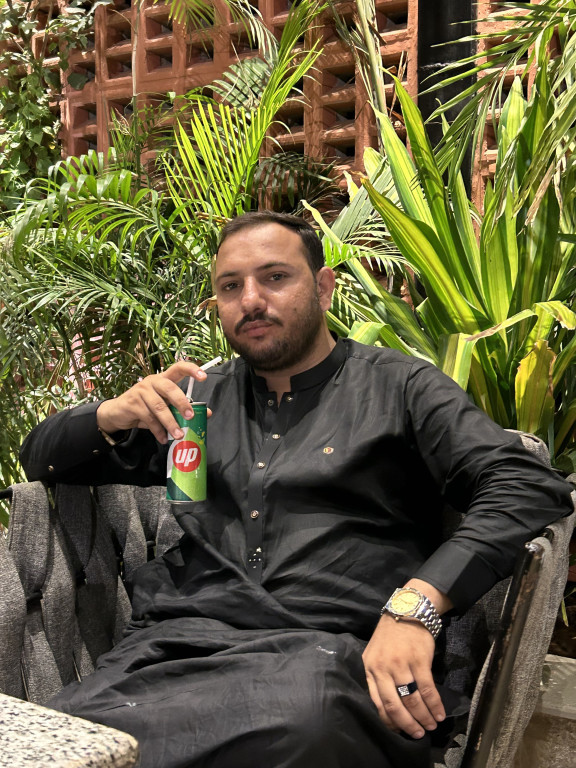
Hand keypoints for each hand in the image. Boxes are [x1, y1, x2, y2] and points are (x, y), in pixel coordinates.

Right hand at [96, 361, 209, 443]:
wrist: (118, 413)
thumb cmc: (145, 407)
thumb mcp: (165, 406)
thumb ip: (182, 408)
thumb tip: (206, 413)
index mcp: (163, 378)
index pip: (178, 368)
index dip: (191, 370)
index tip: (203, 377)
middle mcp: (152, 381)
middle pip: (170, 388)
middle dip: (182, 403)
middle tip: (190, 416)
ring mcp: (141, 391)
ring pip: (159, 407)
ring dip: (170, 423)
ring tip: (179, 435)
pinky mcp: (133, 403)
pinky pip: (149, 418)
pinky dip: (158, 431)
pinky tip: (163, 439)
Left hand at [363, 614, 444, 738]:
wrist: (407, 611)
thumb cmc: (391, 635)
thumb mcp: (376, 654)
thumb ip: (378, 677)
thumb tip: (388, 706)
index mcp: (370, 668)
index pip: (378, 702)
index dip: (390, 721)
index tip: (400, 731)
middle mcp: (383, 668)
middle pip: (394, 705)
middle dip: (407, 724)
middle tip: (418, 734)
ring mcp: (401, 664)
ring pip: (412, 699)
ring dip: (423, 717)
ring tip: (431, 726)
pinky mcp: (419, 660)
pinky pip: (427, 689)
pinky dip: (435, 705)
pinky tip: (439, 714)